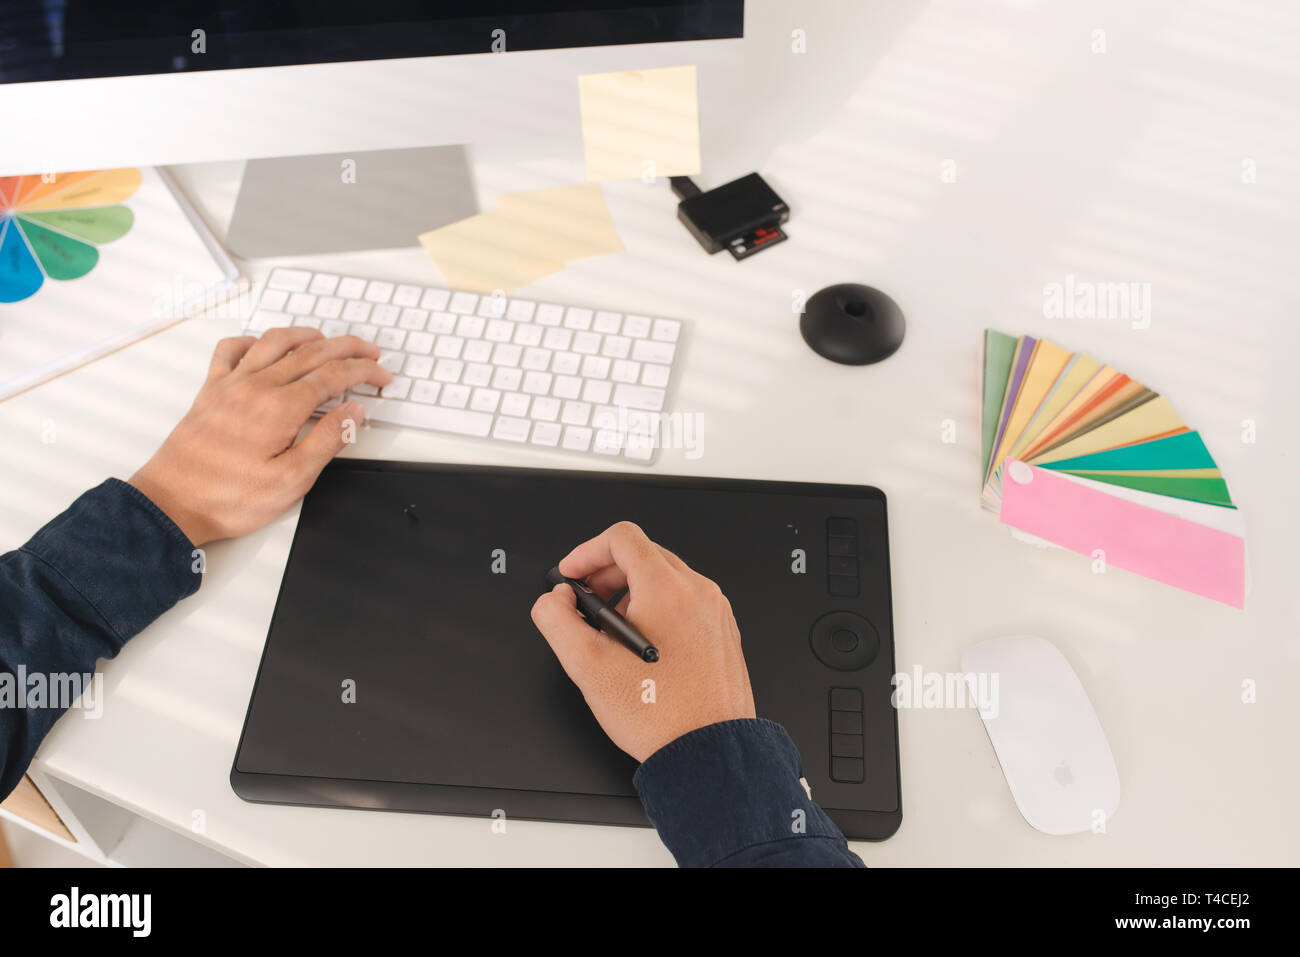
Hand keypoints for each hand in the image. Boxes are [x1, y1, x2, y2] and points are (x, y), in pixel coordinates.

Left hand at [129, 328, 391, 545]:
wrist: (172, 503)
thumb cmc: (230, 499)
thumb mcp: (292, 480)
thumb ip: (326, 441)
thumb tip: (353, 412)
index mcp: (281, 408)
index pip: (334, 376)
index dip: (363, 372)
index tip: (381, 376)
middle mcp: (256, 386)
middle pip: (311, 352)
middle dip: (347, 348)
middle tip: (370, 353)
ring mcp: (230, 385)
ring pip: (275, 342)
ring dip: (306, 335)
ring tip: (327, 339)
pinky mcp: (210, 391)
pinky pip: (231, 350)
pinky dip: (253, 341)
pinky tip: (265, 347)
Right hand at [531, 521, 755, 761]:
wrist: (708, 752)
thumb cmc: (659, 714)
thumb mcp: (587, 665)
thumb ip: (557, 621)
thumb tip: (553, 600)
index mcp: (666, 589)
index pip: (622, 537)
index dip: (587, 551)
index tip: (572, 574)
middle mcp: (697, 592)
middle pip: (644, 554)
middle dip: (606, 572)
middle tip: (585, 601)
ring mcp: (715, 611)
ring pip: (666, 578)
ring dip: (631, 592)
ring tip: (612, 630)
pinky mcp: (722, 632)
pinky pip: (685, 602)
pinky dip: (657, 609)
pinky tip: (642, 646)